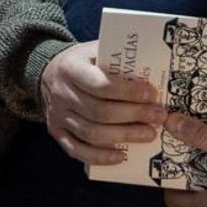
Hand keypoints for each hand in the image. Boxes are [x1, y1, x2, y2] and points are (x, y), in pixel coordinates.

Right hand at [39, 40, 165, 166]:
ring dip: (123, 136)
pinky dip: (100, 156)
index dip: (128, 92)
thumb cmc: (83, 62)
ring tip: (148, 134)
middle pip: (99, 111)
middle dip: (133, 115)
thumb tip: (154, 69)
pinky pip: (77, 150)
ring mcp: (57, 115)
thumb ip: (117, 60)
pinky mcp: (57, 131)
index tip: (151, 94)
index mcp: (70, 68)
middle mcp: (60, 93)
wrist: (49, 71)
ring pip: (91, 133)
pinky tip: (121, 156)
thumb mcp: (96, 50)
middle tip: (158, 116)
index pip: (100, 84)